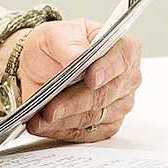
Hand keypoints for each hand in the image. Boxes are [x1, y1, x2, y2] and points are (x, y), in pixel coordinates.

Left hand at [19, 20, 142, 141]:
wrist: (41, 65)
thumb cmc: (56, 45)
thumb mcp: (55, 34)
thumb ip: (67, 42)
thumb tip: (77, 56)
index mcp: (123, 49)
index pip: (121, 59)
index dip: (107, 69)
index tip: (90, 78)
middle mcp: (127, 79)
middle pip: (105, 94)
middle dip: (75, 102)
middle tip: (50, 108)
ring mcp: (119, 104)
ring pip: (94, 117)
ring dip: (65, 120)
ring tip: (40, 118)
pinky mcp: (105, 125)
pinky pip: (86, 133)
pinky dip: (60, 130)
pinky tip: (41, 126)